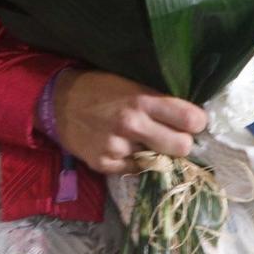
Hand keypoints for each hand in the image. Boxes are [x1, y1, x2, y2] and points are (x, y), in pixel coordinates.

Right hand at [52, 69, 206, 175]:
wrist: (57, 102)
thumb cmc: (99, 88)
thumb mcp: (130, 83)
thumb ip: (158, 100)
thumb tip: (191, 118)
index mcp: (142, 99)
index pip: (191, 119)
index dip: (196, 122)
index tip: (193, 122)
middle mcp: (132, 124)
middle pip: (182, 146)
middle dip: (181, 142)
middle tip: (171, 136)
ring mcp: (118, 147)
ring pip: (159, 161)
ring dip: (154, 153)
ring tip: (138, 139)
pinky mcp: (105, 164)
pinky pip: (135, 169)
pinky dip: (133, 161)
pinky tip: (121, 147)